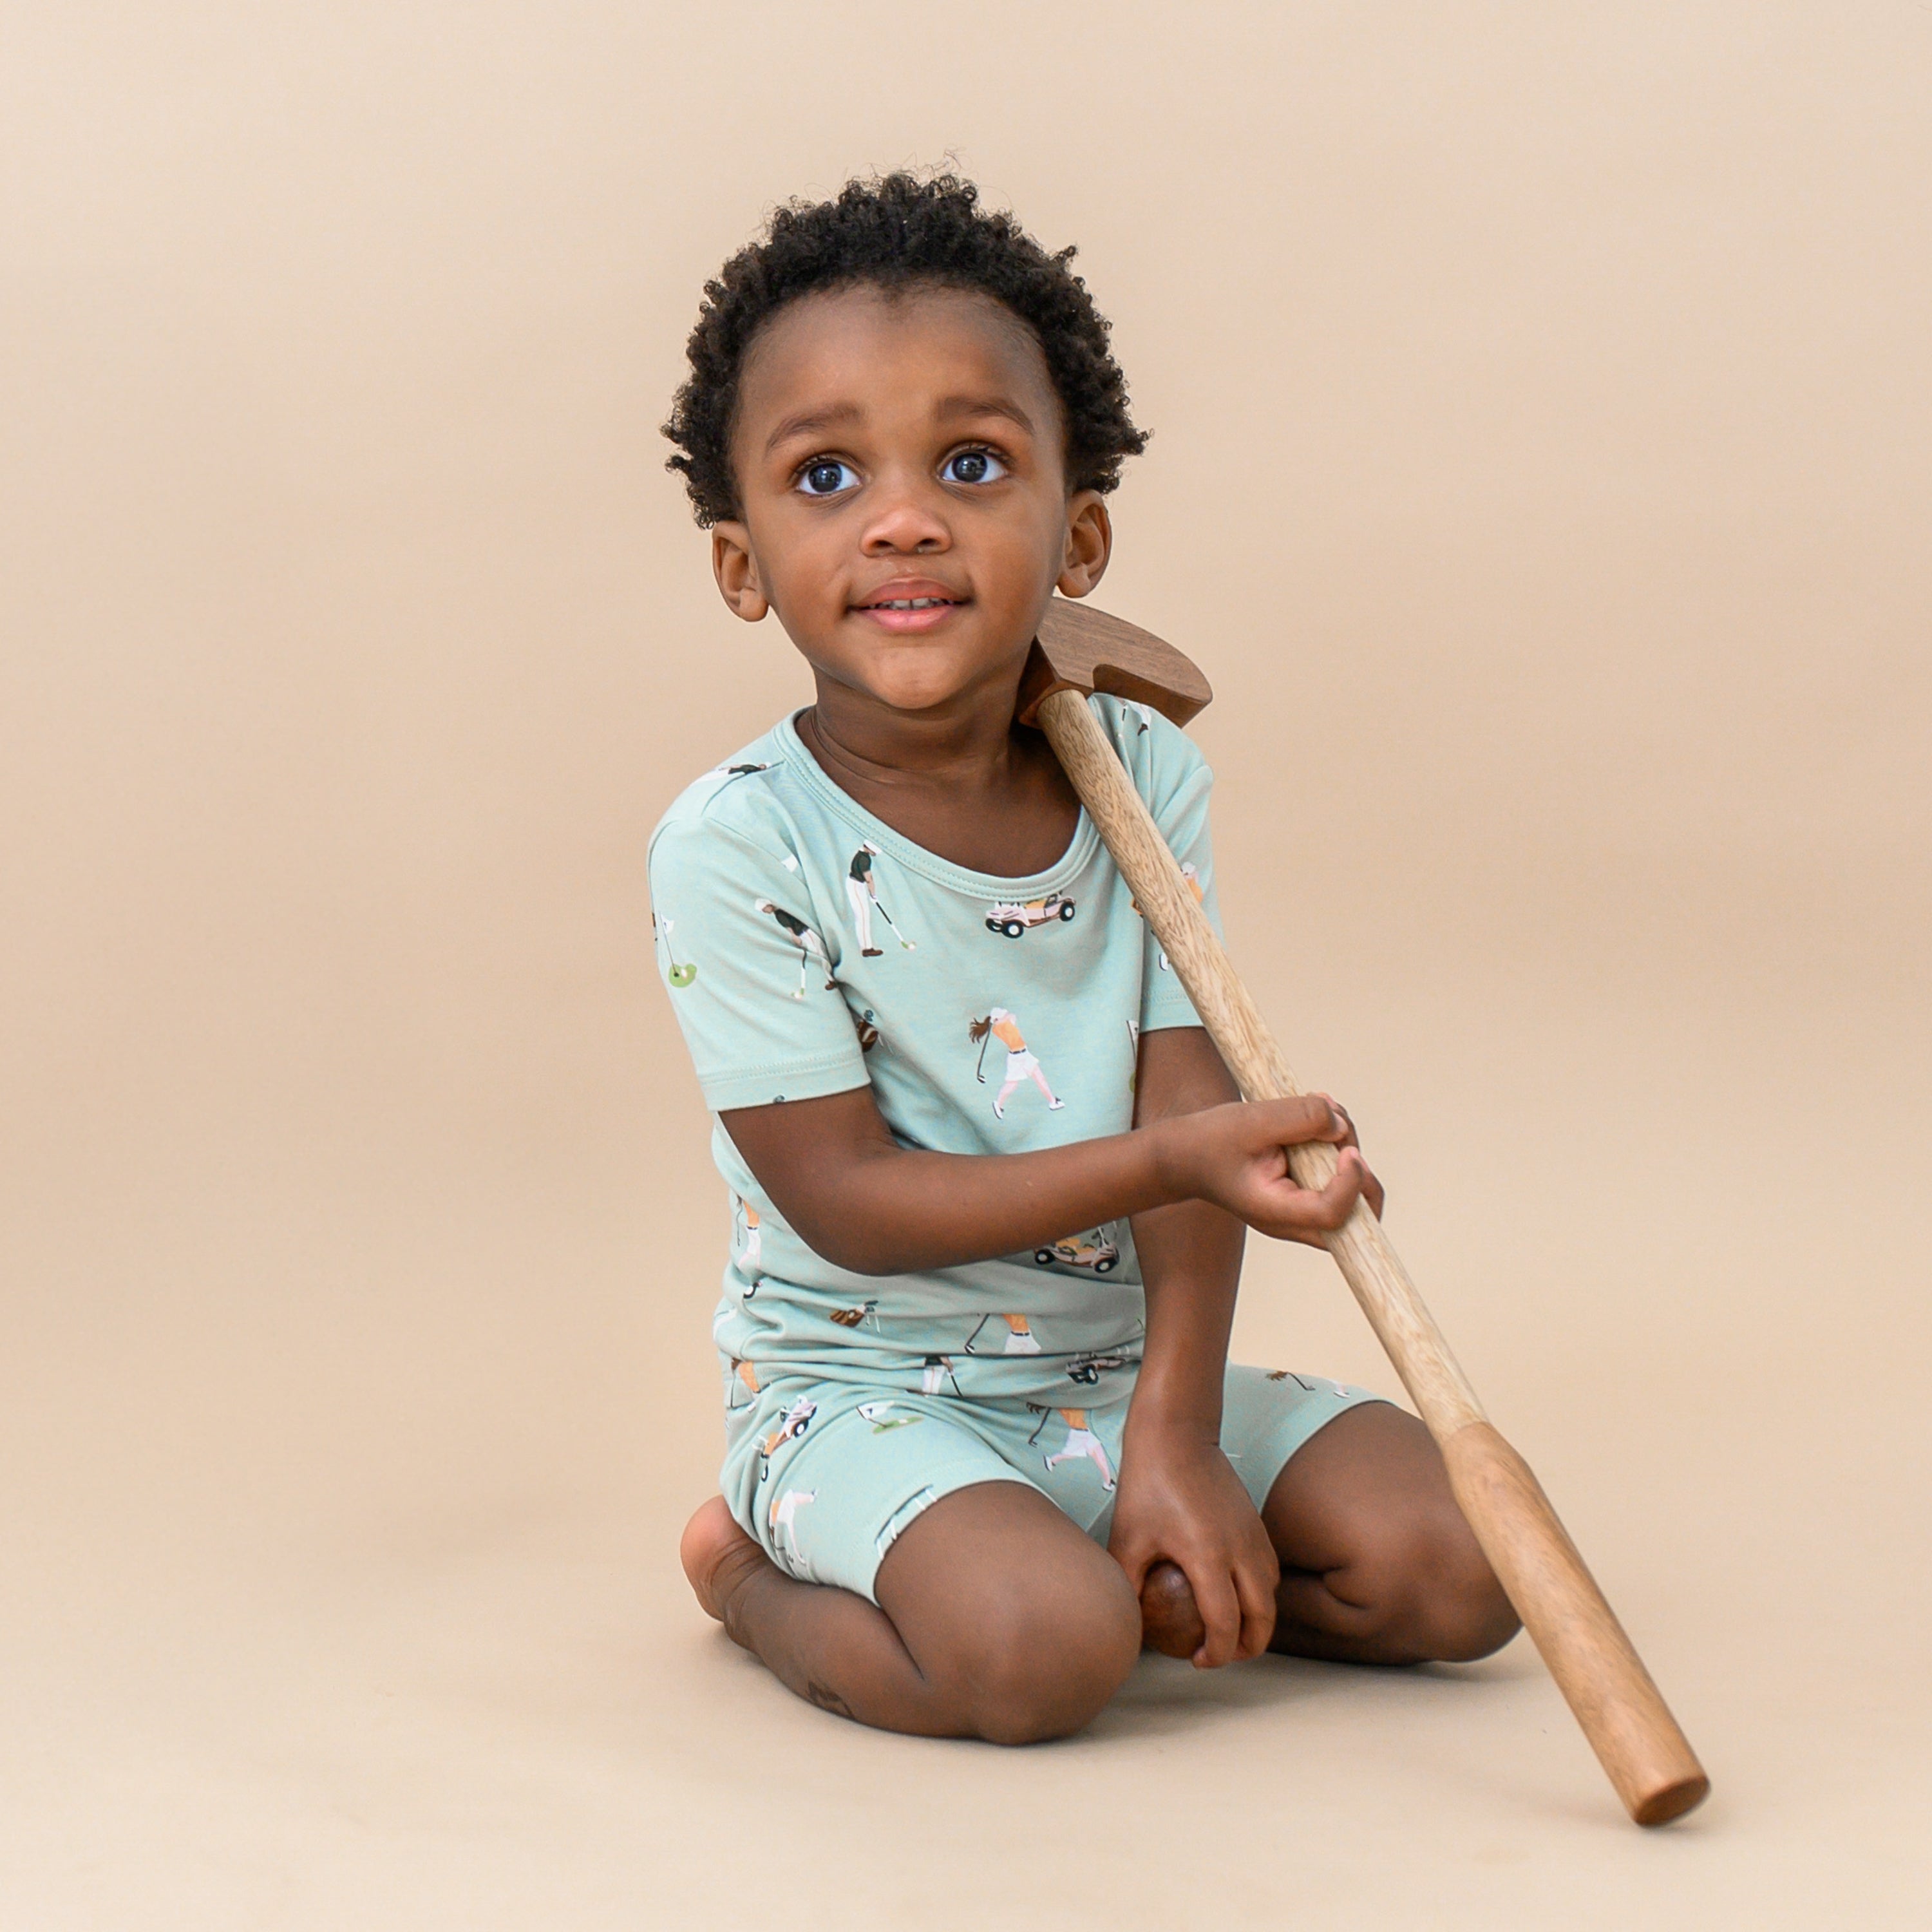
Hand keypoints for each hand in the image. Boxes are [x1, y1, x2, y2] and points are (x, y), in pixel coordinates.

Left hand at [1109, 1419, 1279, 1666]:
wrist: (1177, 1435)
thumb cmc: (1148, 1485)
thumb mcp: (1128, 1539)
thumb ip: (1128, 1584)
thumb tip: (1127, 1621)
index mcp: (1208, 1557)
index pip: (1226, 1624)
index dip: (1218, 1653)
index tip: (1199, 1661)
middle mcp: (1241, 1550)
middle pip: (1263, 1618)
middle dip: (1248, 1648)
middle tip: (1223, 1657)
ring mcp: (1254, 1535)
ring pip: (1271, 1594)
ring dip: (1260, 1621)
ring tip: (1233, 1633)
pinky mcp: (1257, 1522)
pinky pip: (1270, 1569)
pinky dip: (1262, 1593)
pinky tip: (1237, 1595)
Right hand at [1158, 1093, 1383, 1245]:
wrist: (1185, 1156)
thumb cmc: (1210, 1142)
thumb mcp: (1251, 1121)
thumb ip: (1299, 1118)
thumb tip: (1341, 1125)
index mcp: (1274, 1212)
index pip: (1332, 1215)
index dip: (1351, 1183)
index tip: (1348, 1149)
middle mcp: (1292, 1220)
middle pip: (1356, 1217)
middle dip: (1359, 1171)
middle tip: (1336, 1126)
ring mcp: (1300, 1210)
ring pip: (1351, 1193)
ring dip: (1346, 1149)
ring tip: (1319, 1109)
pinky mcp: (1303, 1193)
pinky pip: (1336, 1178)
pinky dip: (1334, 1148)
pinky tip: (1315, 1121)